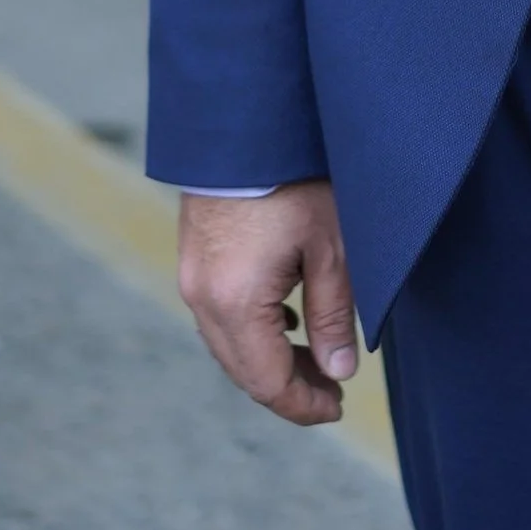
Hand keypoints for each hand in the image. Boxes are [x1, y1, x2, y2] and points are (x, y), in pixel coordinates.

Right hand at [176, 181, 358, 426]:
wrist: (249, 121)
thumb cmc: (298, 178)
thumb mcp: (333, 247)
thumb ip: (335, 314)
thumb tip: (338, 371)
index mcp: (236, 302)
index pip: (267, 381)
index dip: (302, 404)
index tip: (337, 408)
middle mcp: (202, 297)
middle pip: (243, 369)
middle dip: (287, 388)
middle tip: (332, 392)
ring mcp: (192, 276)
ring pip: (228, 344)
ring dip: (269, 360)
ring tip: (317, 360)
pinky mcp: (194, 256)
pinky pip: (218, 315)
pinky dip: (252, 331)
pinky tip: (286, 322)